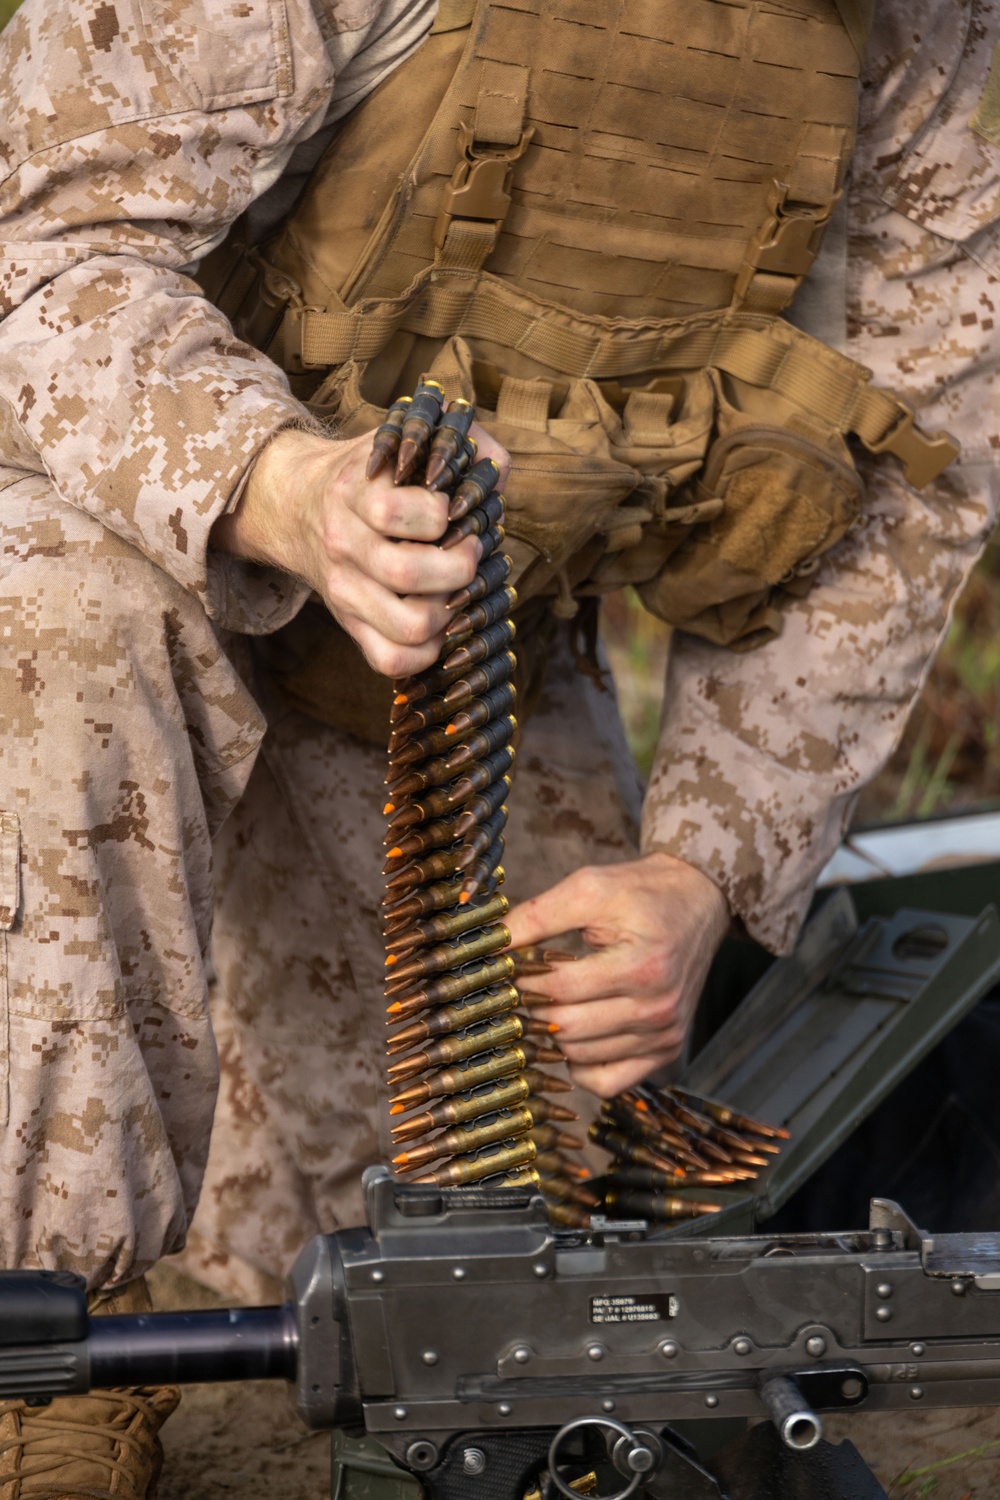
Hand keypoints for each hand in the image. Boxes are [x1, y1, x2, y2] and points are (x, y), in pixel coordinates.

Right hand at [211, 422, 510, 677]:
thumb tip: (496, 474)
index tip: (455, 509)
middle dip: (459, 566)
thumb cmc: (374, 474)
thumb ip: (459, 442)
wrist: (298, 506)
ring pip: (408, 626)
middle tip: (469, 552)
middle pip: (406, 573)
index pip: (393, 511)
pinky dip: (428, 651)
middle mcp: (342, 544)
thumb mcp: (405, 439)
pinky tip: (439, 623)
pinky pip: (392, 660)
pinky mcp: (349, 626)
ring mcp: (343, 591)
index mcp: (353, 492)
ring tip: (456, 589)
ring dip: (450, 612)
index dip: (443, 514)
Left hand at [504, 853, 729, 1097]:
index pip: (560, 988)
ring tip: (549, 1001)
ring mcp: (664, 1034)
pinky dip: (581, 1066)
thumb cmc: (641, 892)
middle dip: (533, 1005)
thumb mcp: (588, 887)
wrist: (696, 901)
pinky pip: (607, 1083)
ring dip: (553, 1033)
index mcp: (642, 966)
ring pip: (580, 1057)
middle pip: (567, 1027)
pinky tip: (574, 1034)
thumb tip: (489, 943)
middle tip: (523, 983)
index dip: (524, 977)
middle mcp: (658, 1008)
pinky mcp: (666, 1050)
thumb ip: (537, 915)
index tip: (510, 963)